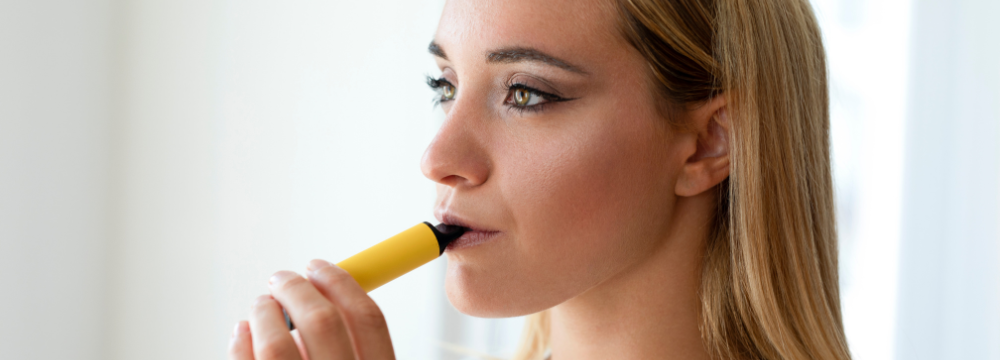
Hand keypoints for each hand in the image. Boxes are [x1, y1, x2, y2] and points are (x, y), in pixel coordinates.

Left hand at [229, 259, 395, 359]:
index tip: (322, 267)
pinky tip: (243, 331)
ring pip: (277, 343)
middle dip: (298, 289)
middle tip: (283, 278)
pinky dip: (240, 341)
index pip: (368, 318)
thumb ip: (349, 346)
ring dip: (265, 312)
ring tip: (262, 305)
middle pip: (323, 321)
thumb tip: (319, 300)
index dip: (343, 283)